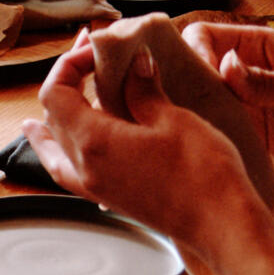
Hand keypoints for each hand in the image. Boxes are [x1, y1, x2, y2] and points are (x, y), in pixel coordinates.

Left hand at [25, 35, 273, 260]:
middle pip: (54, 113)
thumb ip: (144, 90)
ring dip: (55, 113)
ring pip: (55, 142)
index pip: (55, 92)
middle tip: (92, 56)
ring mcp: (92, 185)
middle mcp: (83, 165)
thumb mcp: (174, 120)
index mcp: (93, 141)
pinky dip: (53, 150)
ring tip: (59, 92)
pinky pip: (64, 169)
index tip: (95, 47)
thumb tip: (134, 63)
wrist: (221, 226)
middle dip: (68, 80)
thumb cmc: (204, 174)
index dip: (69, 64)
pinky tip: (53, 145)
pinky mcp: (107, 196)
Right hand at [183, 22, 273, 185]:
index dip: (194, 51)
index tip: (199, 74)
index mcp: (258, 48)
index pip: (206, 37)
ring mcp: (243, 109)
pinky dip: (205, 141)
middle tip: (179, 105)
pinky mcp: (247, 139)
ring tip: (187, 129)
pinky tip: (201, 146)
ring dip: (190, 115)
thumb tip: (225, 67)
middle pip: (193, 72)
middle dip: (181, 85)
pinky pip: (216, 136)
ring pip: (199, 106)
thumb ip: (268, 81)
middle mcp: (243, 77)